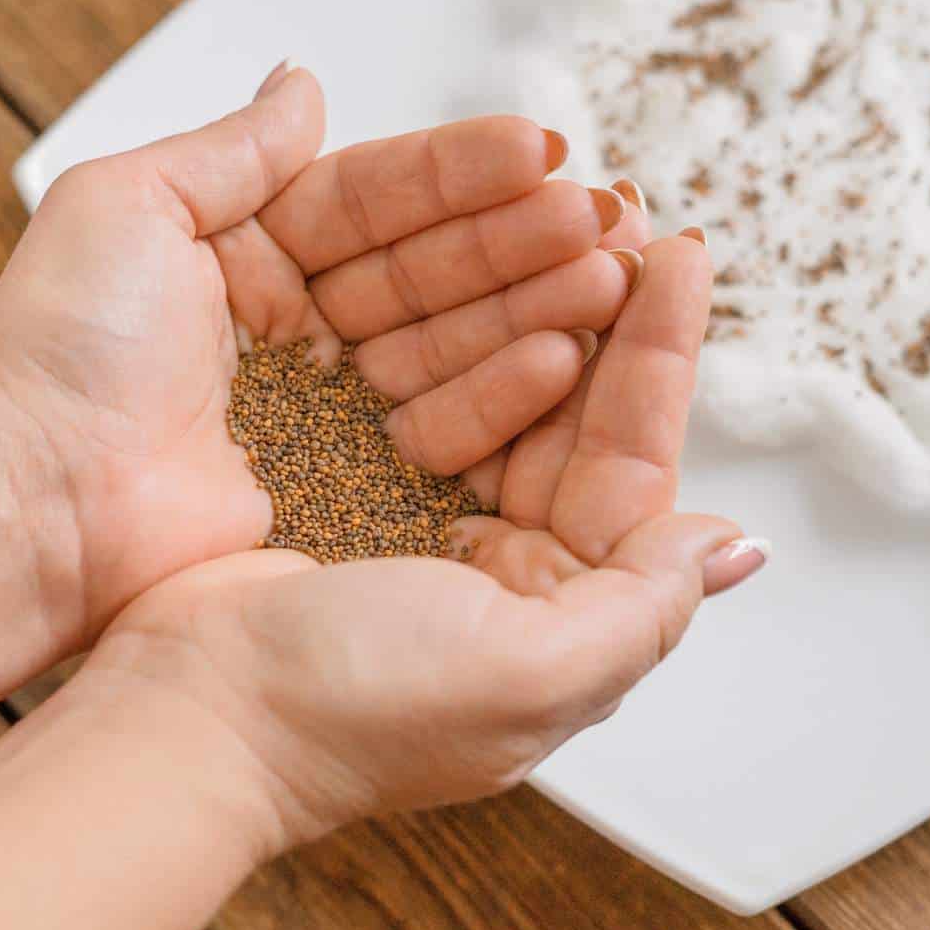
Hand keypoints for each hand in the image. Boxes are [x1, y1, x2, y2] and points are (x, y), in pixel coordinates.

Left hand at [0, 66, 636, 658]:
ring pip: (452, 336)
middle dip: (519, 236)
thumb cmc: (59, 351)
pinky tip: (564, 351)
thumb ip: (233, 146)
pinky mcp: (357, 477)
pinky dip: (503, 385)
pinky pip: (444, 420)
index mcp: (257, 252)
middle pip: (433, 266)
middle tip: (601, 211)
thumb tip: (303, 80)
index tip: (541, 145)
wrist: (30, 504)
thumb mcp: (131, 207)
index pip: (380, 197)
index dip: (460, 171)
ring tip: (606, 269)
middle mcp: (307, 324)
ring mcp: (337, 403)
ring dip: (532, 300)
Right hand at [85, 236, 765, 851]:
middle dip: (605, 314)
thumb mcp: (527, 672)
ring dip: (532, 302)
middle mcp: (508, 559)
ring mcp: (430, 514)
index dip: (660, 359)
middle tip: (619, 213)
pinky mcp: (356, 478)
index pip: (633, 463)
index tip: (679, 259)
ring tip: (561, 217)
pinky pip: (424, 388)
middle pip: (575, 416)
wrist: (191, 716)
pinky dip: (451, 327)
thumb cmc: (356, 709)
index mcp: (562, 605)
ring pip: (503, 388)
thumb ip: (644, 608)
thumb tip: (738, 548)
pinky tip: (474, 268)